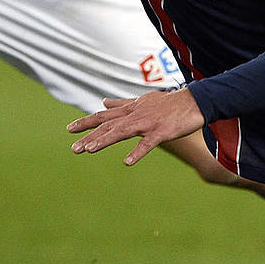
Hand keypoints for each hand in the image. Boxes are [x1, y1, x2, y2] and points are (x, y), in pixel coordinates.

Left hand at [68, 90, 205, 165]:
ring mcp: (148, 123)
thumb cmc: (168, 103)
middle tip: (74, 148)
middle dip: (90, 136)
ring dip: (105, 140)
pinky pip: (148, 143)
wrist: (195, 101)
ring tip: (90, 150)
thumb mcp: (141, 100)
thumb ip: (121, 104)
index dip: (86, 122)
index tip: (69, 130)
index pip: (104, 115)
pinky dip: (137, 152)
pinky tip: (126, 162)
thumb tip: (103, 101)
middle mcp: (135, 114)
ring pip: (122, 131)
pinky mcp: (162, 131)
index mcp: (130, 109)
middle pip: (109, 125)